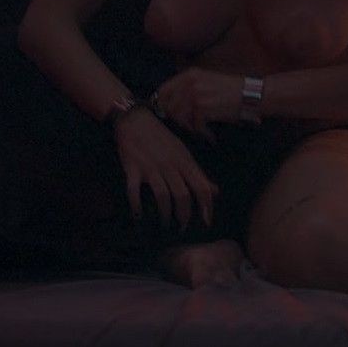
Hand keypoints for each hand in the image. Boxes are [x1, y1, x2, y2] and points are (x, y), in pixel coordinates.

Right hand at [112, 108, 216, 230]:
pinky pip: (134, 191)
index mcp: (184, 162)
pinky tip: (138, 215)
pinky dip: (136, 205)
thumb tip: (215, 191)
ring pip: (162, 196)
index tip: (206, 222)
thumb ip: (198, 173)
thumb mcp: (183, 153)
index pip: (201, 187)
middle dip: (184, 216)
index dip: (206, 207)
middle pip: (182, 196)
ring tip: (165, 223)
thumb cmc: (161, 137)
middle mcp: (170, 166)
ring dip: (165, 214)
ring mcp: (150, 168)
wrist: (135, 119)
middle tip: (182, 227)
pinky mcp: (132, 168)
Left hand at [148, 67, 242, 139]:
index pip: (163, 90)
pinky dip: (202, 132)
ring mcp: (196, 94)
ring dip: (190, 126)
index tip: (167, 114)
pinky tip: (210, 133)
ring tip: (201, 128)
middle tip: (190, 124)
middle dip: (177, 119)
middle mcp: (189, 83)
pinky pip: (194, 125)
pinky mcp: (203, 107)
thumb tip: (166, 103)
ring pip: (179, 117)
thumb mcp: (206, 80)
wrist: (250, 94)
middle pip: (169, 106)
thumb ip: (187, 88)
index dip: (162, 104)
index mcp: (189, 75)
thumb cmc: (230, 90)